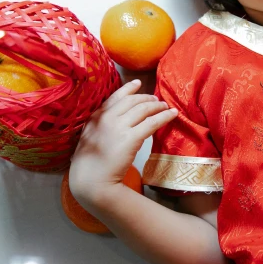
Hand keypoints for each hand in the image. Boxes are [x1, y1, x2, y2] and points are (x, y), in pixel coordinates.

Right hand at [69, 79, 177, 206]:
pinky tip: (172, 114)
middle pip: (133, 101)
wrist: (90, 180)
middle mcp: (107, 118)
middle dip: (147, 98)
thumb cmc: (90, 163)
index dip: (128, 88)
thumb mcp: (90, 137)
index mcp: (96, 117)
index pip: (115, 97)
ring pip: (144, 109)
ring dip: (157, 106)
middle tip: (157, 100)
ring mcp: (119, 127)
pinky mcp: (131, 138)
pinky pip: (152, 122)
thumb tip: (119, 118)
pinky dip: (164, 116)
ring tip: (165, 106)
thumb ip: (102, 125)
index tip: (138, 83)